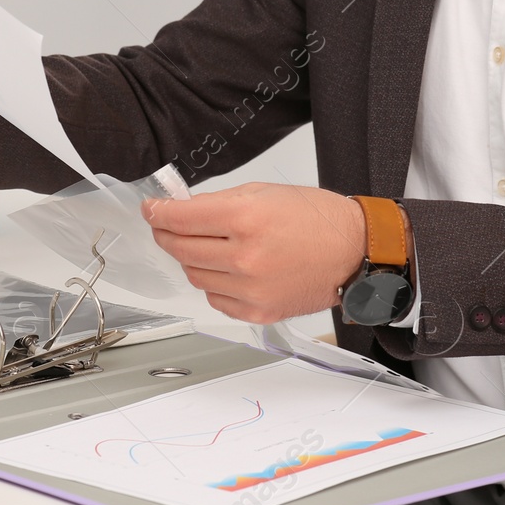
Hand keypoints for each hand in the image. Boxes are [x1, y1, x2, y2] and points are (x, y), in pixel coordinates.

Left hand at [143, 182, 366, 323]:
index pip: (180, 219)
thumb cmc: (317, 219)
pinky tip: (228, 269)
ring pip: (194, 275)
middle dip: (167, 234)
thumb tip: (182, 211)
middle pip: (180, 249)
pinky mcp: (257, 312)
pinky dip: (214, 282)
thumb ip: (220, 202)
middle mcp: (245, 256)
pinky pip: (216, 298)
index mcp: (246, 218)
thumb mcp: (265, 193)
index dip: (158, 213)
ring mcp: (250, 288)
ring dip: (191, 259)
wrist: (353, 252)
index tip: (151, 210)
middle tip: (166, 226)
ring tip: (206, 247)